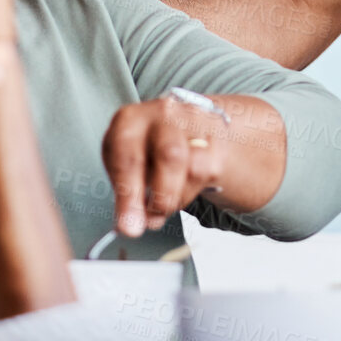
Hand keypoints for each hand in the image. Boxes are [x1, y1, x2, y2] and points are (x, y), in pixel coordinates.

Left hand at [102, 96, 228, 236]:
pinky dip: (188, 193)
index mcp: (130, 120)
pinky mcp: (214, 139)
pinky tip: (177, 192)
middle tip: (151, 223)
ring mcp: (193, 124)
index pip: (127, 154)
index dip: (127, 193)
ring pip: (194, 168)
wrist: (185, 123)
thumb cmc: (146, 147)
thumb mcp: (126, 163)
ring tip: (161, 205)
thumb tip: (131, 226)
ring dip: (175, 198)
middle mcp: (162, 114)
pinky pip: (206, 174)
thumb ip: (127, 193)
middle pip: (170, 154)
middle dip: (161, 197)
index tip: (128, 226)